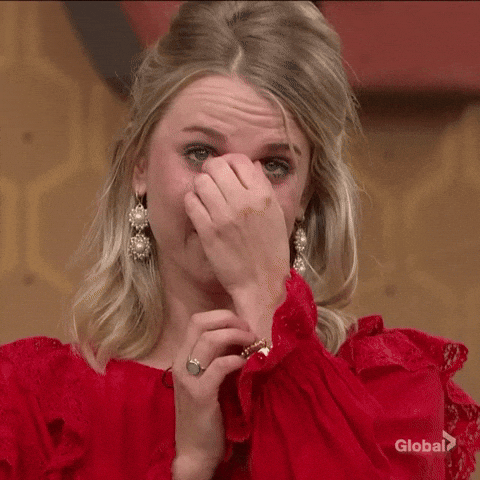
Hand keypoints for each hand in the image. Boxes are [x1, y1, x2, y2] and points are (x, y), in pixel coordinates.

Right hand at [172, 309, 256, 477]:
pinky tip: (246, 364)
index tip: (242, 326)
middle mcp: (181, 362)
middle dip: (229, 320)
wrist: (195, 450)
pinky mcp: (199, 394)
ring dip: (236, 336)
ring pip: (209, 339)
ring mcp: (188, 377)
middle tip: (249, 331)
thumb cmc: (206, 413)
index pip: (197, 320)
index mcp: (182, 357)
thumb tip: (241, 337)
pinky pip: (220, 366)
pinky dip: (236, 359)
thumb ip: (217, 358)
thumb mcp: (207, 379)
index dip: (222, 317)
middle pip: (200, 323)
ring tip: (252, 345)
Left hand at [184, 154, 289, 335]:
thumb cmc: (271, 250)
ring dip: (200, 187)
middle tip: (211, 181)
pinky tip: (199, 210)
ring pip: (200, 181)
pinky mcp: (207, 231)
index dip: (229, 162)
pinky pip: (191, 202)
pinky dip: (192, 202)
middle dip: (211, 171)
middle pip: (216, 166)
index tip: (226, 172)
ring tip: (205, 197)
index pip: (239, 160)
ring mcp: (224, 216)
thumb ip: (265, 187)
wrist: (261, 282)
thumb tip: (254, 165)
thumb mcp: (277, 214)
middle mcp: (243, 201)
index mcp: (263, 195)